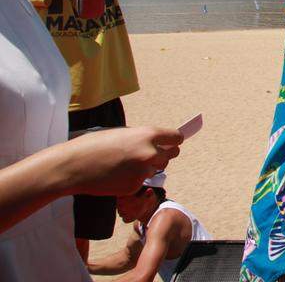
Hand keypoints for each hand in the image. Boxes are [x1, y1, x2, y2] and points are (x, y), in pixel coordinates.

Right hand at [62, 127, 182, 196]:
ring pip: (154, 170)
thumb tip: (156, 142)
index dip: (173, 141)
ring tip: (124, 165)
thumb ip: (141, 138)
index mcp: (148, 135)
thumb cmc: (92, 146)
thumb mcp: (121, 133)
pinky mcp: (134, 187)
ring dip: (146, 168)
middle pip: (171, 155)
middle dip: (162, 155)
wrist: (72, 167)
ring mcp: (143, 172)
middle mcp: (150, 153)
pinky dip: (133, 180)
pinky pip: (141, 182)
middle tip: (148, 155)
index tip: (170, 143)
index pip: (177, 138)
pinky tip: (116, 176)